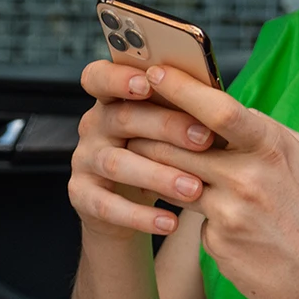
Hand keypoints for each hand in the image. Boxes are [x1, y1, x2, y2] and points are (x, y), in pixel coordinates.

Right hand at [68, 60, 219, 240]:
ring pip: (118, 163)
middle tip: (204, 139)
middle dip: (166, 127)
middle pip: (123, 118)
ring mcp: (84, 160)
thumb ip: (178, 109)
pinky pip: (108, 206)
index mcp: (112, 99)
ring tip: (194, 188)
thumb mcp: (164, 129)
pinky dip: (141, 216)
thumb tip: (217, 96)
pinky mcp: (82, 195)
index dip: (119, 77)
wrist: (128, 206)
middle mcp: (93, 125)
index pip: (100, 77)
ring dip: (159, 175)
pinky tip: (170, 221)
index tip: (149, 81)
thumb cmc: (158, 153)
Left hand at [127, 65, 298, 298]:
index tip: (156, 71)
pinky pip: (191, 216)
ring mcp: (230, 213)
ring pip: (173, 177)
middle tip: (127, 113)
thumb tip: (224, 110)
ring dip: (154, 165)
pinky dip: (192, 211)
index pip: (218, 109)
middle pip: (180, 142)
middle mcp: (249, 177)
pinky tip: (202, 215)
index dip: (182, 88)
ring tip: (140, 154)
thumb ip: (265, 133)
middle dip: (150, 127)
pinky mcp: (216, 243)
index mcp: (273, 148)